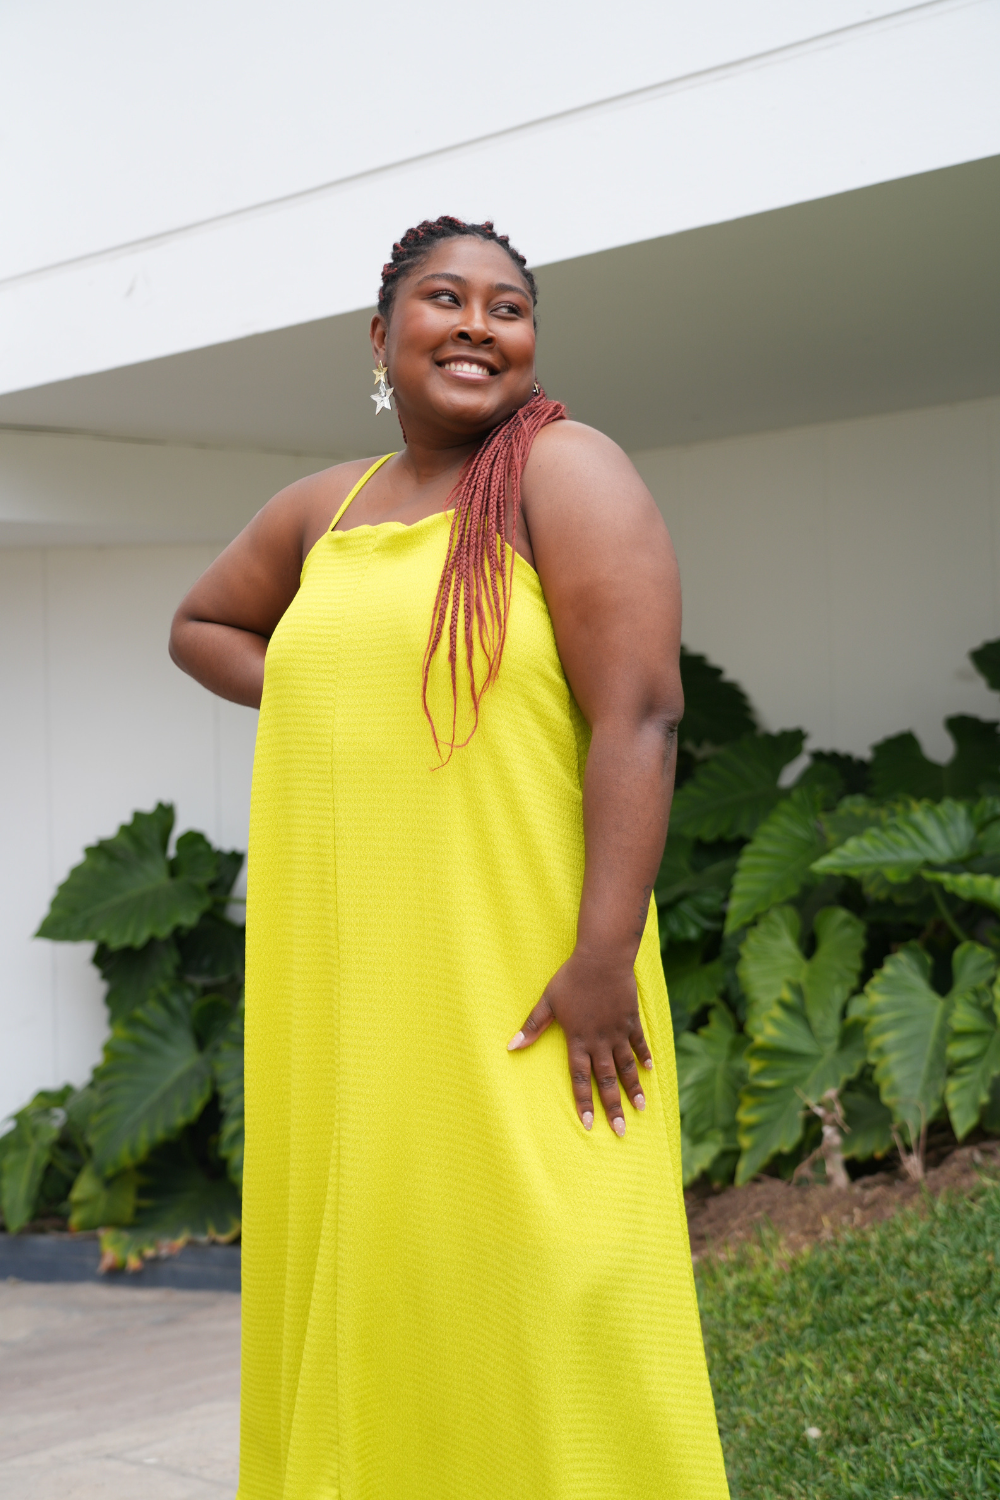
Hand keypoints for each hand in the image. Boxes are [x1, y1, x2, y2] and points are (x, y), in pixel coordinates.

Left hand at [507, 945, 652, 1134]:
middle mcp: (599, 1041)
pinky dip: (644, 1056)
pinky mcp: (631, 1019)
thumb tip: (511, 1046)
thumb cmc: (571, 979)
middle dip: (613, 1107)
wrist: (601, 959)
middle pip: (606, 1080)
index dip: (583, 1102)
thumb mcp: (548, 1002)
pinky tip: (649, 1070)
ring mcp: (617, 1031)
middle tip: (620, 1131)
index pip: (579, 1078)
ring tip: (640, 1107)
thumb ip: (532, 1026)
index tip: (588, 1124)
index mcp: (577, 1040)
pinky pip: (639, 1043)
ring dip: (633, 1088)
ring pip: (626, 1066)